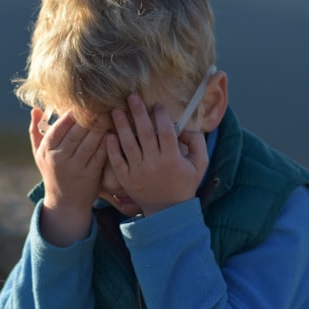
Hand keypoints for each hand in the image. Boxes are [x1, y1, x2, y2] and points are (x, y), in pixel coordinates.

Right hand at [29, 108, 107, 245]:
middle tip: (100, 102)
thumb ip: (36, 131)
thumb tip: (35, 109)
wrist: (65, 203)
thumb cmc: (52, 172)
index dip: (71, 114)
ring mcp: (76, 167)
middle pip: (76, 132)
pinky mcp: (91, 174)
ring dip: (100, 126)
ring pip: (90, 142)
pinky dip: (107, 141)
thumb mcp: (39, 154)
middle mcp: (60, 159)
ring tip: (108, 112)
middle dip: (89, 116)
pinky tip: (113, 130)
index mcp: (47, 151)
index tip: (81, 102)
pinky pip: (100, 154)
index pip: (59, 127)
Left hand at [105, 94, 208, 215]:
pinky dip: (112, 148)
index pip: (166, 132)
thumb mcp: (200, 164)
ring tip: (115, 110)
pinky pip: (117, 161)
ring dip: (122, 126)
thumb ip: (197, 143)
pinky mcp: (126, 179)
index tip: (157, 104)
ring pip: (128, 144)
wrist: (168, 211)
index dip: (161, 116)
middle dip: (138, 113)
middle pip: (145, 133)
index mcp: (172, 159)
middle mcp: (154, 164)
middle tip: (131, 96)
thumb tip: (185, 128)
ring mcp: (138, 171)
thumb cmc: (185, 183)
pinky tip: (108, 134)